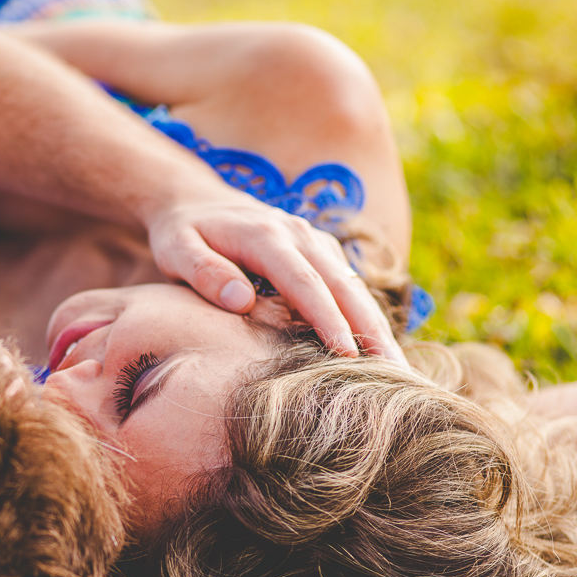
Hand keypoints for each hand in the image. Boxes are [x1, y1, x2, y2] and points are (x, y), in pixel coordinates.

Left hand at [145, 193, 405, 363]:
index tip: (346, 355)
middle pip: (344, 286)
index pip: (304, 282)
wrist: (194, 201)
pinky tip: (378, 353)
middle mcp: (299, 234)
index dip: (327, 319)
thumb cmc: (181, 233)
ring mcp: (314, 242)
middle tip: (398, 375)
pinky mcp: (319, 253)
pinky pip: (347, 287)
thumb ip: (203, 272)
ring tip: (401, 373)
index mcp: (266, 235)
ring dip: (378, 327)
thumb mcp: (176, 249)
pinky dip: (365, 318)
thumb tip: (240, 300)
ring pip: (354, 288)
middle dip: (372, 330)